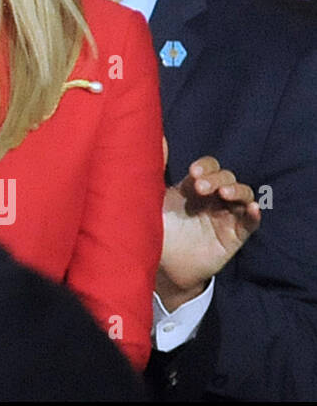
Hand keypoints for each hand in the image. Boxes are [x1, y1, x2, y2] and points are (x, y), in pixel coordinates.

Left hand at [157, 155, 261, 309]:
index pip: (208, 167)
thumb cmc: (156, 230)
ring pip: (242, 194)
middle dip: (216, 178)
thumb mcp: (152, 201)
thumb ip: (152, 172)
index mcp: (192, 187)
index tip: (193, 173)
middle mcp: (212, 198)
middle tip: (200, 188)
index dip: (205, 167)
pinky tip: (252, 209)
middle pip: (225, 177)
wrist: (162, 266)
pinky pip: (250, 222)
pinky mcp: (235, 235)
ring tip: (224, 194)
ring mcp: (225, 215)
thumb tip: (156, 140)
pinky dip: (253, 214)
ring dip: (236, 190)